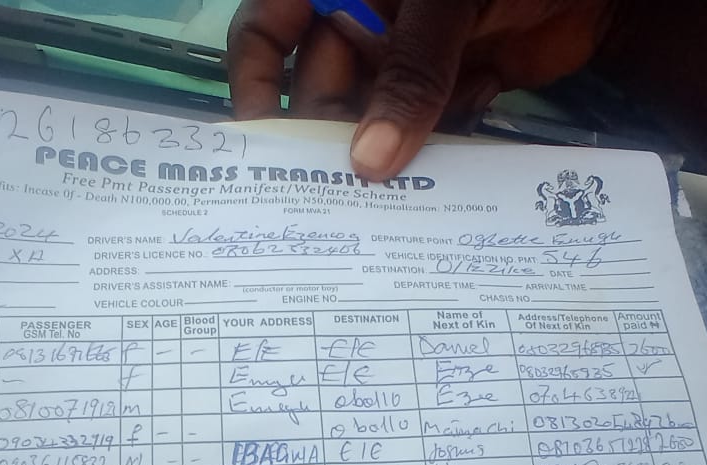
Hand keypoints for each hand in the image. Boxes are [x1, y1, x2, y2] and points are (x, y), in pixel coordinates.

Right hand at [226, 0, 622, 178]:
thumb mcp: (446, 2)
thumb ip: (410, 76)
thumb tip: (369, 165)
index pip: (266, 30)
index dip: (254, 84)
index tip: (263, 144)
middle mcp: (366, 20)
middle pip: (319, 86)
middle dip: (327, 134)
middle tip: (332, 192)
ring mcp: (409, 56)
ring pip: (371, 116)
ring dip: (379, 152)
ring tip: (380, 201)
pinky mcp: (452, 86)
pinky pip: (422, 128)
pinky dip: (430, 150)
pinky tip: (437, 169)